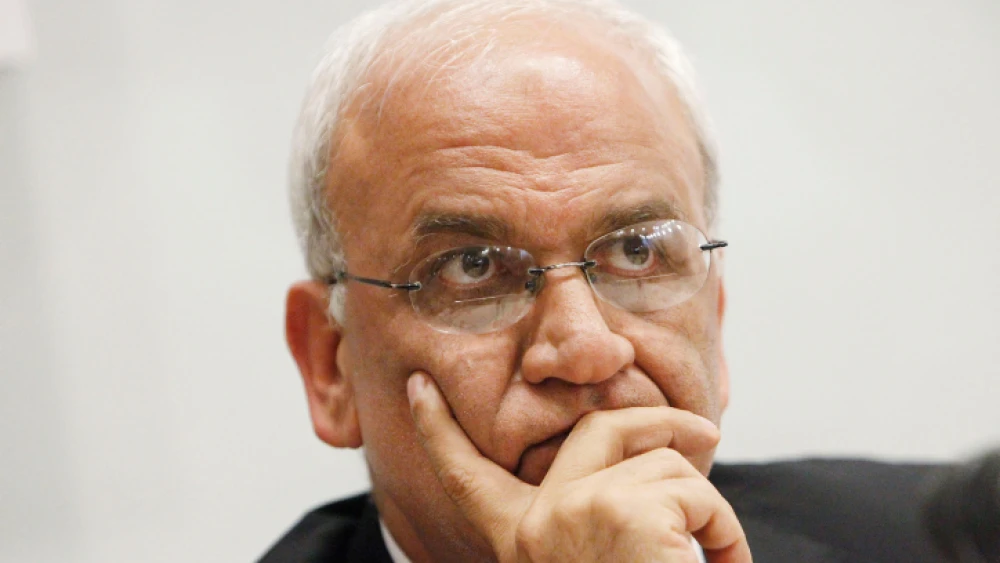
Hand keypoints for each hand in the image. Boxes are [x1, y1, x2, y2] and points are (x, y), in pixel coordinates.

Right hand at [407, 371, 751, 562]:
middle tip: (707, 433)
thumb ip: (588, 515)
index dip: (436, 429)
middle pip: (597, 429)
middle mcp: (536, 524)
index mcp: (519, 542)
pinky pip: (697, 492)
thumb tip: (646, 456)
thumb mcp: (590, 558)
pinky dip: (726, 528)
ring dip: (708, 509)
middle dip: (657, 420)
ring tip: (718, 557)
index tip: (416, 386)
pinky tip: (726, 562)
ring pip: (664, 464)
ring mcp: (575, 511)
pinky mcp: (622, 513)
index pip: (467, 475)